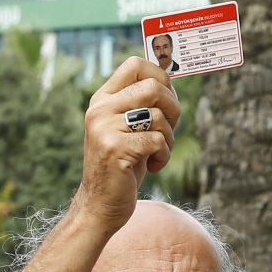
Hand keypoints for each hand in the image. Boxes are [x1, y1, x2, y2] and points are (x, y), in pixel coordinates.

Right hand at [71, 58, 180, 232]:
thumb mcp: (127, 129)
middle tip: (168, 128)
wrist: (99, 206)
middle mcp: (100, 110)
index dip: (160, 76)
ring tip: (158, 153)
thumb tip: (171, 79)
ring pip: (157, 115)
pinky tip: (153, 167)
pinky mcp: (115, 150)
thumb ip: (141, 105)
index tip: (166, 98)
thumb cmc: (121, 167)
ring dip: (169, 137)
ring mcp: (105, 129)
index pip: (135, 65)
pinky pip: (157, 141)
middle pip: (153, 87)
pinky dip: (164, 156)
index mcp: (102, 100)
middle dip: (172, 108)